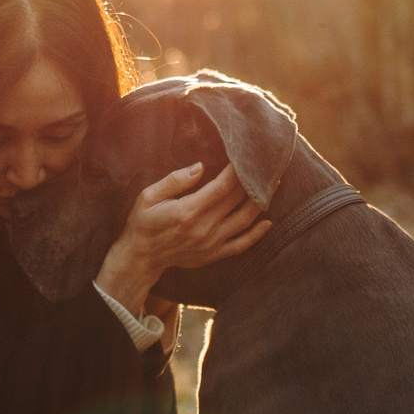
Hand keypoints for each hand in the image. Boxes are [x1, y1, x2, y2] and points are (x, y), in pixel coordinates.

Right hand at [94, 162, 269, 314]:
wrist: (141, 257)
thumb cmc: (143, 223)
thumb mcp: (148, 196)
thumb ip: (175, 181)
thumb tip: (200, 167)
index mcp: (188, 211)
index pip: (222, 187)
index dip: (238, 171)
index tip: (247, 157)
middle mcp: (203, 228)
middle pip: (237, 200)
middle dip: (253, 182)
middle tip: (266, 166)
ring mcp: (211, 243)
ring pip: (244, 220)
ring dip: (260, 203)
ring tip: (273, 187)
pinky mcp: (213, 255)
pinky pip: (241, 245)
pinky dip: (257, 235)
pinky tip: (267, 223)